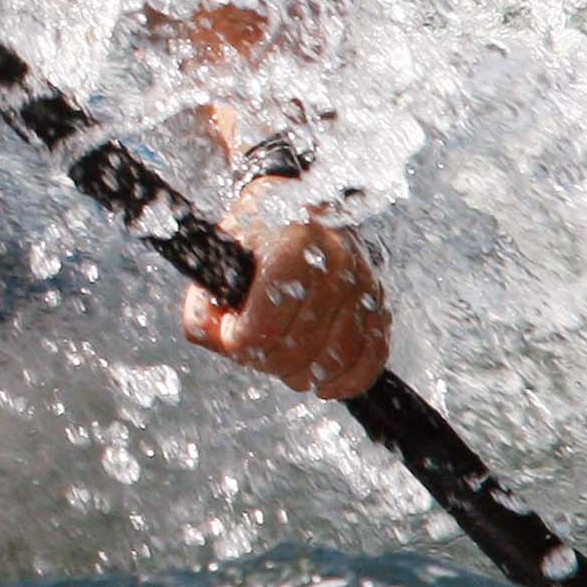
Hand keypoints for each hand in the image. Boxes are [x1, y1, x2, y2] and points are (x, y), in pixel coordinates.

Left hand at [182, 182, 388, 398]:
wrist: (301, 202)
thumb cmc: (257, 234)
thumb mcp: (222, 256)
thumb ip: (208, 304)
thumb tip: (219, 341)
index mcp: (294, 245)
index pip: (266, 323)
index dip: (242, 341)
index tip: (232, 336)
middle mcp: (338, 262)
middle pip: (300, 346)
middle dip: (269, 360)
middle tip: (255, 352)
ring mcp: (364, 284)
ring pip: (335, 357)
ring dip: (303, 374)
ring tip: (282, 365)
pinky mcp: (379, 302)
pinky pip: (371, 356)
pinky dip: (346, 380)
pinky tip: (323, 384)